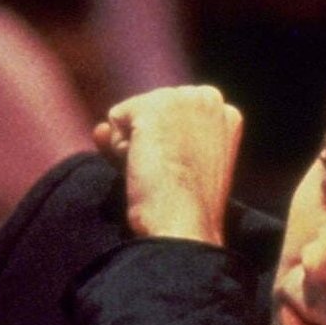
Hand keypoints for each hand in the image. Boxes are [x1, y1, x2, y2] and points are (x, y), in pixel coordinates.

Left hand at [92, 85, 242, 243]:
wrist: (186, 226)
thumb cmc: (187, 209)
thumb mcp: (180, 167)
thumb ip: (148, 139)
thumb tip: (100, 129)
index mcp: (226, 114)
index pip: (173, 117)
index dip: (169, 148)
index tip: (184, 173)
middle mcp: (208, 98)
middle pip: (151, 110)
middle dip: (150, 142)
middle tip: (171, 176)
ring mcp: (182, 98)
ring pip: (132, 116)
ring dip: (134, 148)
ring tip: (160, 174)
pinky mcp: (154, 105)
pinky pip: (115, 120)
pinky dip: (119, 149)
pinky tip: (145, 167)